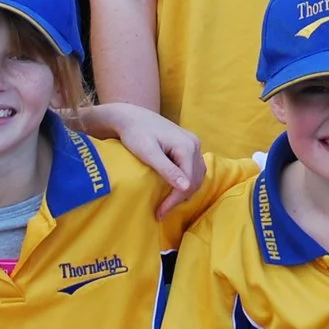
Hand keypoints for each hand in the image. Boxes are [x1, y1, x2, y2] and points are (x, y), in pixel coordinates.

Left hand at [81, 104, 203, 215]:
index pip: (188, 181)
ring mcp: (194, 143)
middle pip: (195, 180)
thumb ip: (167, 169)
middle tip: (162, 211)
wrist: (131, 116)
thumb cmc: (135, 133)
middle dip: (179, 198)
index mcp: (187, 146)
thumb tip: (185, 188)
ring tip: (168, 204)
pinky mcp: (189, 144)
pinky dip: (187, 181)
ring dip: (185, 191)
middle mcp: (195, 144)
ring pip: (197, 175)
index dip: (174, 200)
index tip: (160, 213)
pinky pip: (194, 168)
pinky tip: (175, 189)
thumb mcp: (148, 153)